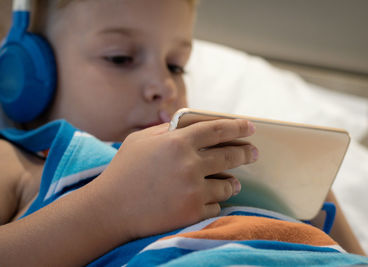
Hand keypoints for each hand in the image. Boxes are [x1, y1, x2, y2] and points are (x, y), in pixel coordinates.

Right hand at [88, 119, 257, 240]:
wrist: (109, 210)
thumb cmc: (123, 171)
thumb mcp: (141, 140)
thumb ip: (168, 130)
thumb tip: (189, 124)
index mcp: (177, 141)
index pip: (217, 129)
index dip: (237, 127)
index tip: (250, 127)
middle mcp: (189, 164)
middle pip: (230, 156)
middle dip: (246, 153)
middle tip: (254, 153)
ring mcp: (193, 190)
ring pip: (228, 184)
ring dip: (233, 182)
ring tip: (234, 181)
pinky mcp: (192, 212)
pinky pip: (216, 205)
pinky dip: (214, 201)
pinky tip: (208, 199)